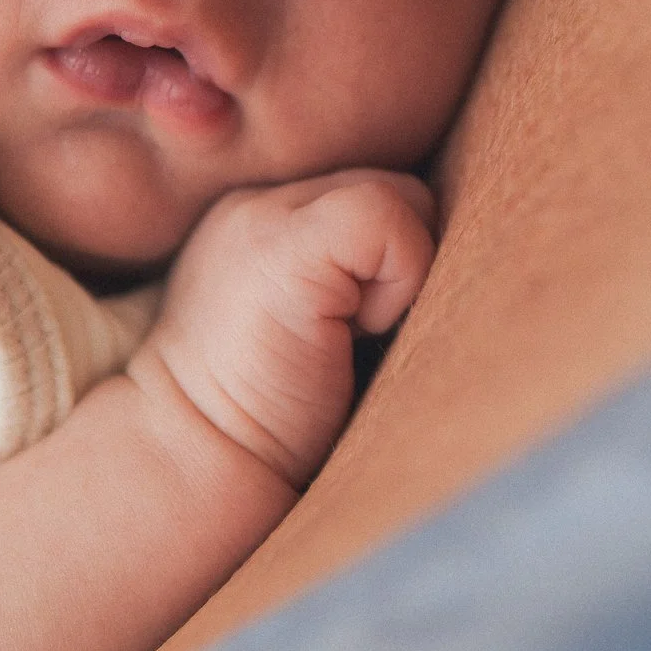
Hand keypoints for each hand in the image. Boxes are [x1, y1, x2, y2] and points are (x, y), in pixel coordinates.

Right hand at [140, 169, 434, 487]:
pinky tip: (350, 334)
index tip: (359, 332)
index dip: (401, 261)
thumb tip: (454, 255)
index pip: (380, 193)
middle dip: (408, 263)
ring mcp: (267, 216)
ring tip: (347, 337)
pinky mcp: (284, 245)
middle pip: (402, 189)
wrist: (196, 461)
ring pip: (404, 196)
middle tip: (356, 336)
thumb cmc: (273, 418)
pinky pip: (388, 216)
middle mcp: (263, 202)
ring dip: (404, 275)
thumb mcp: (320, 324)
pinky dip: (400, 279)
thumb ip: (362, 273)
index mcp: (270, 218)